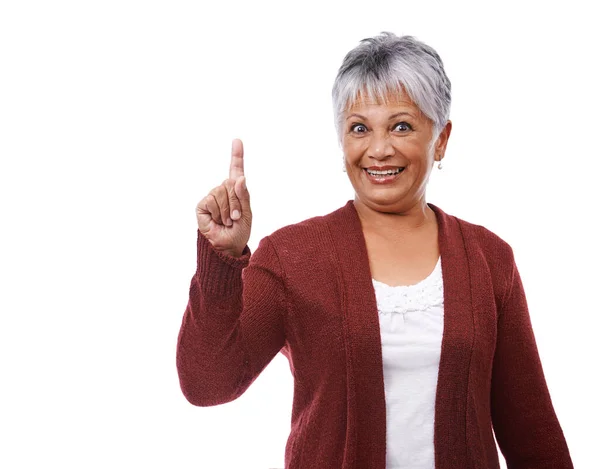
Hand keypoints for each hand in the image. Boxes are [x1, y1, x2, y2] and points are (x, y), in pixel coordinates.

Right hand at [196, 139, 251, 257]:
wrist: (227, 246)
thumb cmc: (239, 232)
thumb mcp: (247, 213)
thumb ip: (244, 195)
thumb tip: (240, 178)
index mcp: (236, 191)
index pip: (236, 170)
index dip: (236, 155)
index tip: (237, 140)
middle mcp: (223, 191)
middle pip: (231, 184)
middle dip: (236, 202)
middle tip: (236, 217)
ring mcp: (212, 197)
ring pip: (221, 192)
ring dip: (228, 210)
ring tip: (228, 221)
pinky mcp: (203, 204)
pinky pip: (212, 200)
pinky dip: (218, 212)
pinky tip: (218, 221)